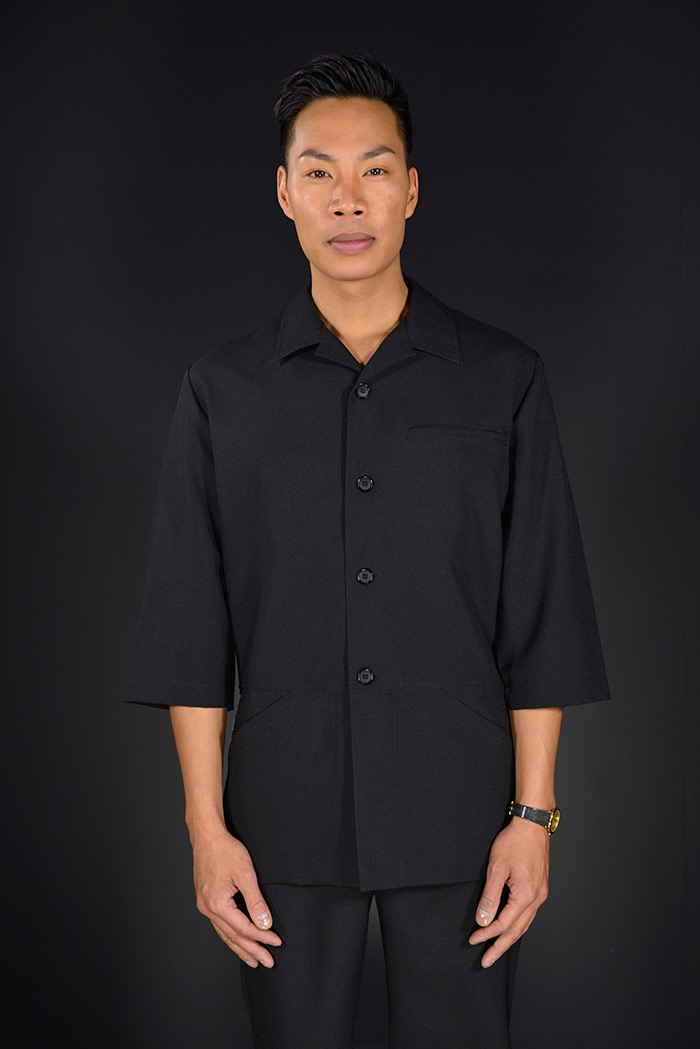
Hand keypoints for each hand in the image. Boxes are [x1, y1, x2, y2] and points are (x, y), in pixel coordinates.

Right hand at [192, 828, 282, 967]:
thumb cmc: (225, 851)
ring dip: (240, 948)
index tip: (276, 942)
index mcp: (217, 904)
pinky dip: (231, 936)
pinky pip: (220, 925)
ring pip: (225, 934)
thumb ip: (256, 901)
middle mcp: (208, 909)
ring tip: (253, 960)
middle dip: (252, 950)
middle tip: (268, 962)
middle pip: (233, 937)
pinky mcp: (206, 901)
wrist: (207, 836)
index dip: (262, 938)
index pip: (244, 928)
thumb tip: (265, 924)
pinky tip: (237, 941)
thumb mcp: (245, 874)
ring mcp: (205, 906)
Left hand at [468, 817, 549, 967]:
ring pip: (524, 924)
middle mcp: (536, 899)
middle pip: (516, 931)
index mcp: (525, 896)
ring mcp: (540, 894)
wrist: (532, 825)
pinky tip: (511, 928)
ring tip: (497, 949)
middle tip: (487, 961)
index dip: (487, 934)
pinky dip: (517, 925)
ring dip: (509, 938)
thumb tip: (483, 920)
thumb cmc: (514, 842)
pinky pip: (528, 914)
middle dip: (500, 947)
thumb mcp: (496, 868)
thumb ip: (490, 896)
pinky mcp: (539, 888)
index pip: (503, 924)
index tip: (473, 940)